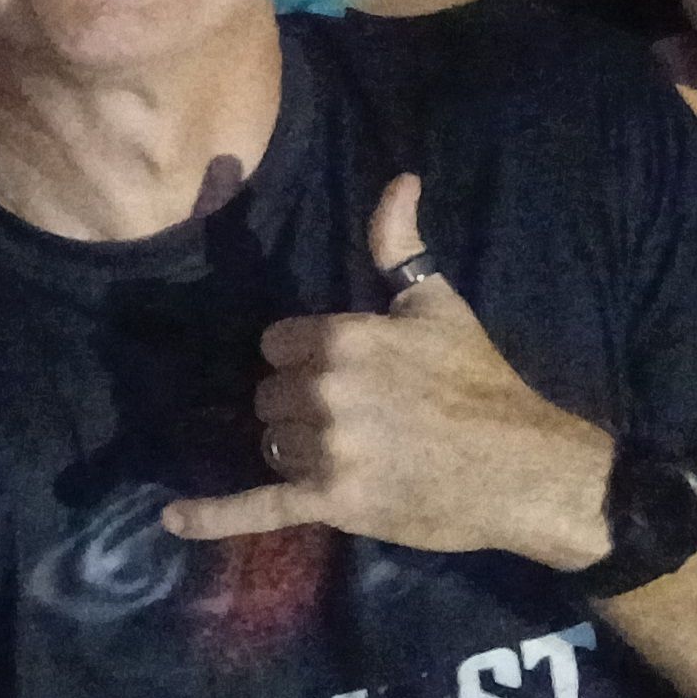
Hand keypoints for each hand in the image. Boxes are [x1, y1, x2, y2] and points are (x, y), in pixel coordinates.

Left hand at [169, 176, 611, 568]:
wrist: (523, 466)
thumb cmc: (481, 380)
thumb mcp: (438, 304)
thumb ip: (399, 243)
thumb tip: (398, 179)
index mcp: (342, 338)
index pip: (275, 343)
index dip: (300, 357)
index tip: (337, 369)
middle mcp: (325, 391)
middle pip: (270, 395)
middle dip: (299, 403)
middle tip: (354, 415)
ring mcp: (327, 450)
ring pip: (272, 444)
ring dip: (297, 448)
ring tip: (350, 451)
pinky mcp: (333, 502)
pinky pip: (258, 507)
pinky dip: (211, 516)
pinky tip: (173, 518)